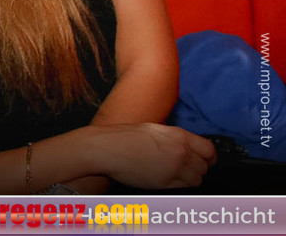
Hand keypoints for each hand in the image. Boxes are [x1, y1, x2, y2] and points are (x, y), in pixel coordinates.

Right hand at [86, 123, 215, 188]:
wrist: (107, 148)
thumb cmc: (124, 137)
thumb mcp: (154, 129)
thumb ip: (174, 138)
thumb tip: (187, 146)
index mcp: (178, 135)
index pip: (210, 150)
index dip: (209, 158)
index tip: (205, 161)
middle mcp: (180, 151)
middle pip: (205, 167)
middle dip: (198, 169)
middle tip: (187, 169)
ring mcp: (174, 168)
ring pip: (197, 180)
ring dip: (190, 179)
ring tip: (174, 175)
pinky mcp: (165, 182)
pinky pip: (183, 187)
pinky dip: (179, 186)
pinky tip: (166, 179)